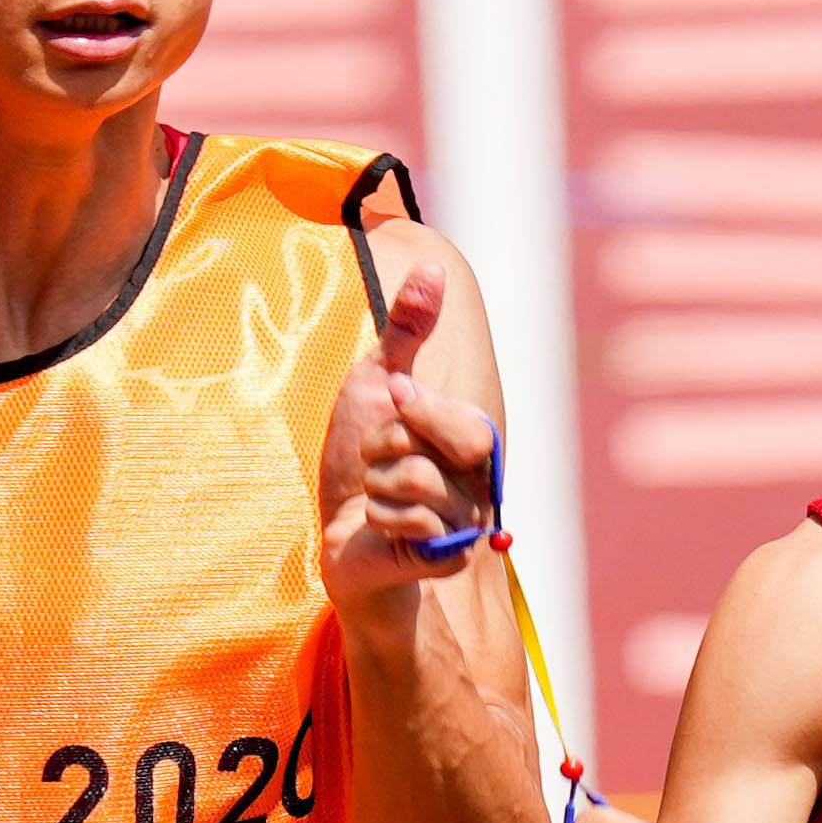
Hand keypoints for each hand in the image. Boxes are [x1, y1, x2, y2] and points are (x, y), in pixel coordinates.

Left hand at [320, 263, 500, 614]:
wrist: (340, 535)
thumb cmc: (359, 460)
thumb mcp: (377, 383)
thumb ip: (407, 329)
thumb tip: (431, 266)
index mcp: (472, 437)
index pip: (460, 415)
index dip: (416, 408)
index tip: (391, 403)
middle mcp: (481, 479)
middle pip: (449, 445)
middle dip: (390, 444)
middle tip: (376, 456)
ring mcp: (467, 521)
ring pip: (416, 482)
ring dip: (375, 484)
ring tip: (374, 494)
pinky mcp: (447, 556)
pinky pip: (410, 523)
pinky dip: (378, 518)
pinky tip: (379, 525)